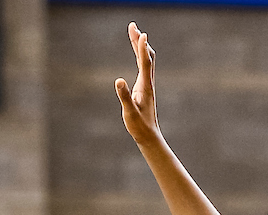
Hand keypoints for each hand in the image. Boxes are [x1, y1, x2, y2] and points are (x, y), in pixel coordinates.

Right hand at [115, 22, 160, 145]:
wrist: (149, 136)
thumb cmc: (139, 126)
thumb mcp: (129, 112)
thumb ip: (124, 96)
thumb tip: (118, 80)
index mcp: (145, 86)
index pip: (145, 63)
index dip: (143, 48)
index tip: (141, 33)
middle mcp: (148, 83)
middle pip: (147, 56)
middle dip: (139, 40)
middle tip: (132, 25)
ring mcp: (147, 84)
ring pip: (146, 60)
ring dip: (140, 45)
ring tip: (133, 31)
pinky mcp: (144, 87)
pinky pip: (143, 66)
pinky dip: (139, 54)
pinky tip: (136, 51)